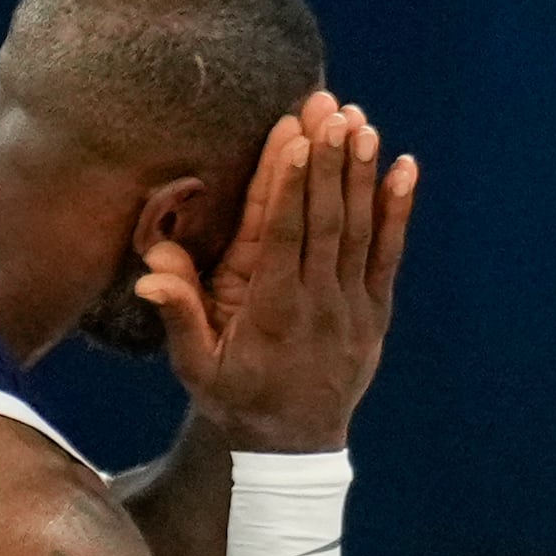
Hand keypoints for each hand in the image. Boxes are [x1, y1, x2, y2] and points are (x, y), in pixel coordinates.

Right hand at [137, 92, 419, 452]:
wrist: (294, 446)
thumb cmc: (237, 400)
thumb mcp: (198, 369)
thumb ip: (180, 317)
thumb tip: (151, 275)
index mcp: (272, 312)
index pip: (284, 239)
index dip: (292, 188)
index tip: (298, 139)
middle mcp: (317, 305)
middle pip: (325, 223)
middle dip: (329, 162)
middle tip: (331, 108)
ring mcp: (351, 308)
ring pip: (359, 231)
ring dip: (361, 174)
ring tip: (362, 123)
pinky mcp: (374, 311)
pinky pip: (389, 255)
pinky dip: (397, 211)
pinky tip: (404, 168)